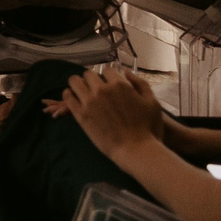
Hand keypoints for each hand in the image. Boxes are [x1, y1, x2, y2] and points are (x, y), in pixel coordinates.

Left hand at [49, 66, 166, 158]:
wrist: (136, 149)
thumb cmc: (148, 128)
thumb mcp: (152, 102)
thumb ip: (141, 84)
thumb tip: (126, 72)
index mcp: (119, 85)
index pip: (106, 70)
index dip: (107, 76)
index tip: (107, 83)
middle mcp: (102, 90)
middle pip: (89, 74)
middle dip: (92, 79)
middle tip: (94, 88)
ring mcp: (89, 101)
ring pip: (75, 81)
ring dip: (78, 84)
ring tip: (81, 90)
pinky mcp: (80, 114)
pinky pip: (68, 97)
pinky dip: (69, 94)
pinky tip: (73, 98)